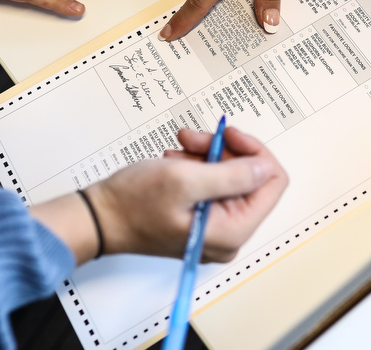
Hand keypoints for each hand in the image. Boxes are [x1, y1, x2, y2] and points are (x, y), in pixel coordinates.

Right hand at [32, 127, 286, 264]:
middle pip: (249, 178)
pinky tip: (174, 162)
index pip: (272, 182)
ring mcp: (213, 227)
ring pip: (228, 177)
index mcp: (233, 230)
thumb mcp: (185, 180)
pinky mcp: (199, 219)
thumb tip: (266, 167)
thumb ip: (233, 174)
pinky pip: (211, 185)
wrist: (98, 217)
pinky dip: (195, 166)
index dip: (254, 151)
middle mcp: (228, 234)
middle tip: (194, 138)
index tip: (228, 135)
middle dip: (222, 151)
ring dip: (205, 156)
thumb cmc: (132, 205)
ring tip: (179, 151)